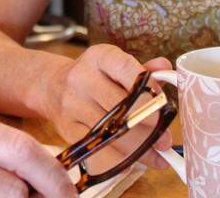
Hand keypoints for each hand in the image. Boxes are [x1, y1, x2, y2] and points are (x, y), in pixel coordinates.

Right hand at [42, 44, 172, 172]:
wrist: (52, 86)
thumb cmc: (94, 76)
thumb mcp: (114, 65)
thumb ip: (142, 70)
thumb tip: (165, 68)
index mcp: (99, 57)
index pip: (127, 69)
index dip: (150, 89)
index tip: (165, 105)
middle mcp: (82, 77)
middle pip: (122, 106)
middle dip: (150, 127)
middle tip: (166, 141)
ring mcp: (73, 104)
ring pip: (113, 132)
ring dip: (139, 148)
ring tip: (158, 156)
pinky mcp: (68, 128)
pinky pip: (99, 148)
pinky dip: (120, 159)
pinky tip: (135, 162)